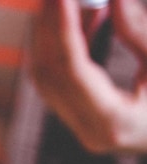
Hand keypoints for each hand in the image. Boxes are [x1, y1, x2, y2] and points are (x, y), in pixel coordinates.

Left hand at [30, 0, 146, 153]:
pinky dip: (59, 51)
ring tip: (59, 2)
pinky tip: (75, 21)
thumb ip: (140, 35)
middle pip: (51, 74)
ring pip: (47, 79)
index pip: (73, 71)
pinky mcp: (81, 123)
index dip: (64, 30)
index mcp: (115, 123)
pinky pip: (57, 84)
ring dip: (48, 38)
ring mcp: (81, 131)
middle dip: (47, 29)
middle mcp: (90, 131)